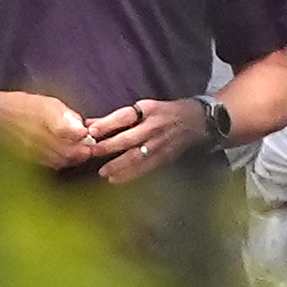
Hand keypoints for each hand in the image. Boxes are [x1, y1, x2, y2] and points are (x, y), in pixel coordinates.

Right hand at [0, 90, 97, 168]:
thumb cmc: (25, 105)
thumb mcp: (49, 103)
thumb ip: (68, 115)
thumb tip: (83, 127)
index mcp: (50, 119)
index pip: (77, 133)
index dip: (86, 135)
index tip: (89, 132)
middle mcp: (44, 137)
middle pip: (72, 152)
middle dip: (84, 150)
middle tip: (89, 146)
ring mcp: (37, 150)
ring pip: (63, 161)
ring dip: (74, 158)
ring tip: (79, 152)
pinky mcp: (31, 159)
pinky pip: (52, 165)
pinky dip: (62, 162)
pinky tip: (64, 156)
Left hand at [84, 98, 207, 183]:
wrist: (197, 120)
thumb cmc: (165, 112)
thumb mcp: (144, 107)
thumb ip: (116, 118)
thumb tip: (89, 124)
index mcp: (148, 110)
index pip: (125, 116)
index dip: (108, 123)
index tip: (91, 130)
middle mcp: (154, 126)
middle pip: (128, 138)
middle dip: (109, 147)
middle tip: (92, 153)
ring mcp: (160, 143)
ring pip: (136, 156)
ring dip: (118, 165)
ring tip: (103, 172)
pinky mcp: (165, 156)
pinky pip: (145, 167)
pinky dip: (130, 174)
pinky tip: (116, 179)